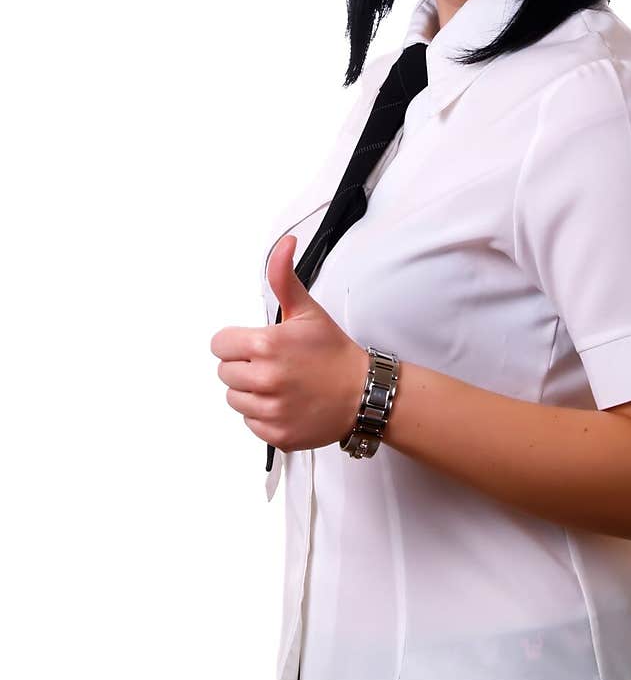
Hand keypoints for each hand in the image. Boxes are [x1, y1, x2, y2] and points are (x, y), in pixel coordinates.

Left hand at [211, 234, 368, 452]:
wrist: (362, 393)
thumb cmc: (334, 352)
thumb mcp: (307, 310)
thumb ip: (284, 277)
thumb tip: (284, 245)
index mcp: (266, 345)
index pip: (219, 345)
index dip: (236, 343)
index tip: (257, 345)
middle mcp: (264, 379)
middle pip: (225, 372)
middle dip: (245, 367)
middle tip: (274, 364)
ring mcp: (269, 410)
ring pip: (234, 399)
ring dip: (251, 392)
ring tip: (281, 384)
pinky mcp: (275, 434)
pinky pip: (249, 423)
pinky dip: (263, 415)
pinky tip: (285, 403)